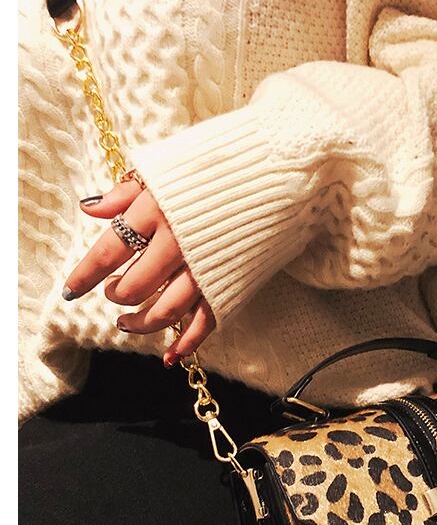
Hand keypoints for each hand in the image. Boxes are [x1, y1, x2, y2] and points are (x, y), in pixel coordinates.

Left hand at [63, 179, 215, 366]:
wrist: (276, 175)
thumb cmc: (216, 169)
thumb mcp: (166, 169)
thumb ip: (127, 193)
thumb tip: (91, 209)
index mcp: (156, 212)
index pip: (108, 252)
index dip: (85, 275)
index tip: (71, 291)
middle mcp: (177, 244)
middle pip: (134, 287)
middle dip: (117, 296)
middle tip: (112, 293)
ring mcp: (204, 269)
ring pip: (164, 312)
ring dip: (141, 324)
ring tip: (129, 323)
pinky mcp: (228, 285)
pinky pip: (203, 324)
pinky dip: (186, 344)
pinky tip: (170, 355)